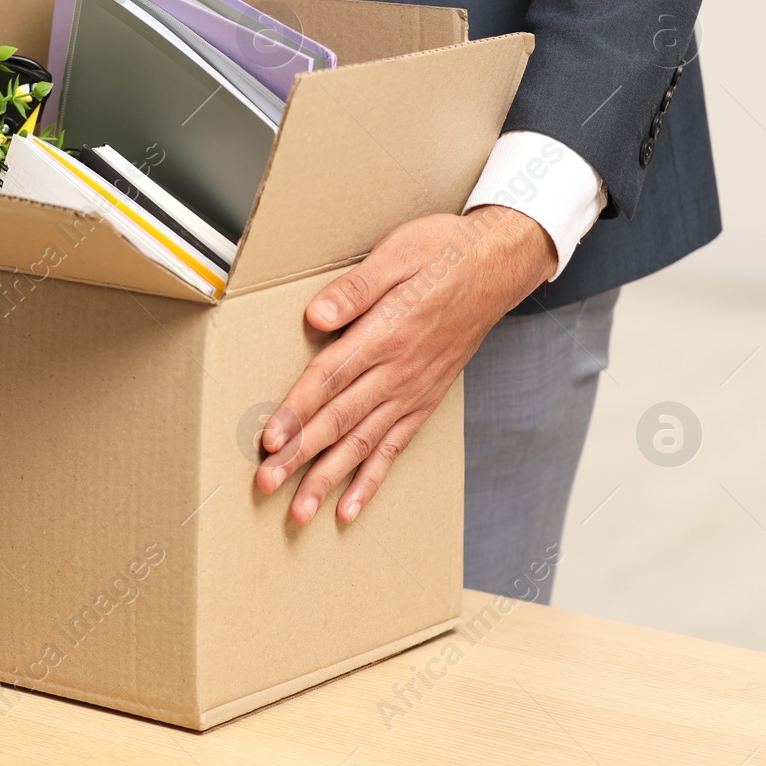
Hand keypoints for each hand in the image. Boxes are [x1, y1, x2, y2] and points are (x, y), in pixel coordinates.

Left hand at [256, 205, 557, 524]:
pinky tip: (350, 508)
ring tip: (301, 512)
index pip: (329, 379)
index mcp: (385, 333)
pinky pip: (395, 448)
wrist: (498, 267)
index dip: (296, 412)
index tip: (270, 441)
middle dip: (300, 457)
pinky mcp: (424, 401)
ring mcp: (412, 391)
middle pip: (339, 420)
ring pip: (363, 444)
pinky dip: (372, 480)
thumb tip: (315, 315)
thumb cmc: (443, 253)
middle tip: (267, 485)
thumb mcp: (397, 254)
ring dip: (329, 479)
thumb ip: (354, 289)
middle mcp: (398, 371)